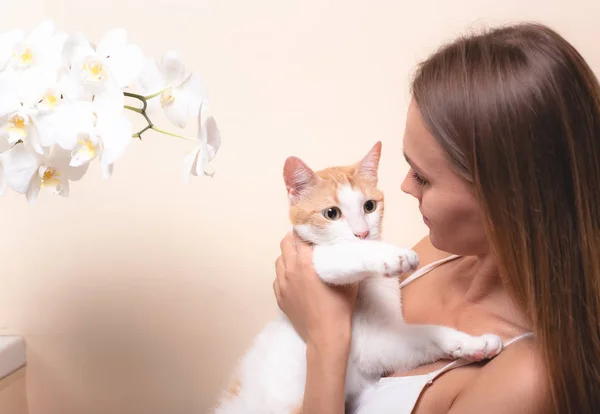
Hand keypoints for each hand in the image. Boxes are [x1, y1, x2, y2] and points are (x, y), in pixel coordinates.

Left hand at [273, 231, 357, 350]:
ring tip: (299, 259)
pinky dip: (284, 274)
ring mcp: (282, 285)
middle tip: (305, 240)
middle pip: (285, 244)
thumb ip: (345, 263)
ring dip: (288, 256)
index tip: (311, 228)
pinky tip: (295, 278)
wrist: (326, 335)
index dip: (305, 230)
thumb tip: (349, 251)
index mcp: (305, 264)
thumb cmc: (339, 308)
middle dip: (294, 239)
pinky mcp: (280, 298)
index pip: (299, 237)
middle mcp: (290, 271)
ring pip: (279, 261)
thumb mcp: (347, 281)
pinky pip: (278, 279)